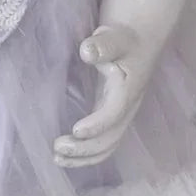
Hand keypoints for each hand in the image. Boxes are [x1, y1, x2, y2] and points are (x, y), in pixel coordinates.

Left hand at [53, 23, 151, 167]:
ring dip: (84, 157)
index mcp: (128, 90)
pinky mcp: (110, 118)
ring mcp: (119, 116)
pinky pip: (102, 143)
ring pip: (107, 146)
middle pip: (111, 138)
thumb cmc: (123, 39)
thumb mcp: (114, 37)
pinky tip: (65, 156)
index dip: (98, 124)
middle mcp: (126, 108)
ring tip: (58, 158)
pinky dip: (86, 154)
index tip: (76, 131)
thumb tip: (87, 51)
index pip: (115, 112)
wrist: (137, 42)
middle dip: (86, 148)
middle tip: (58, 147)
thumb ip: (102, 44)